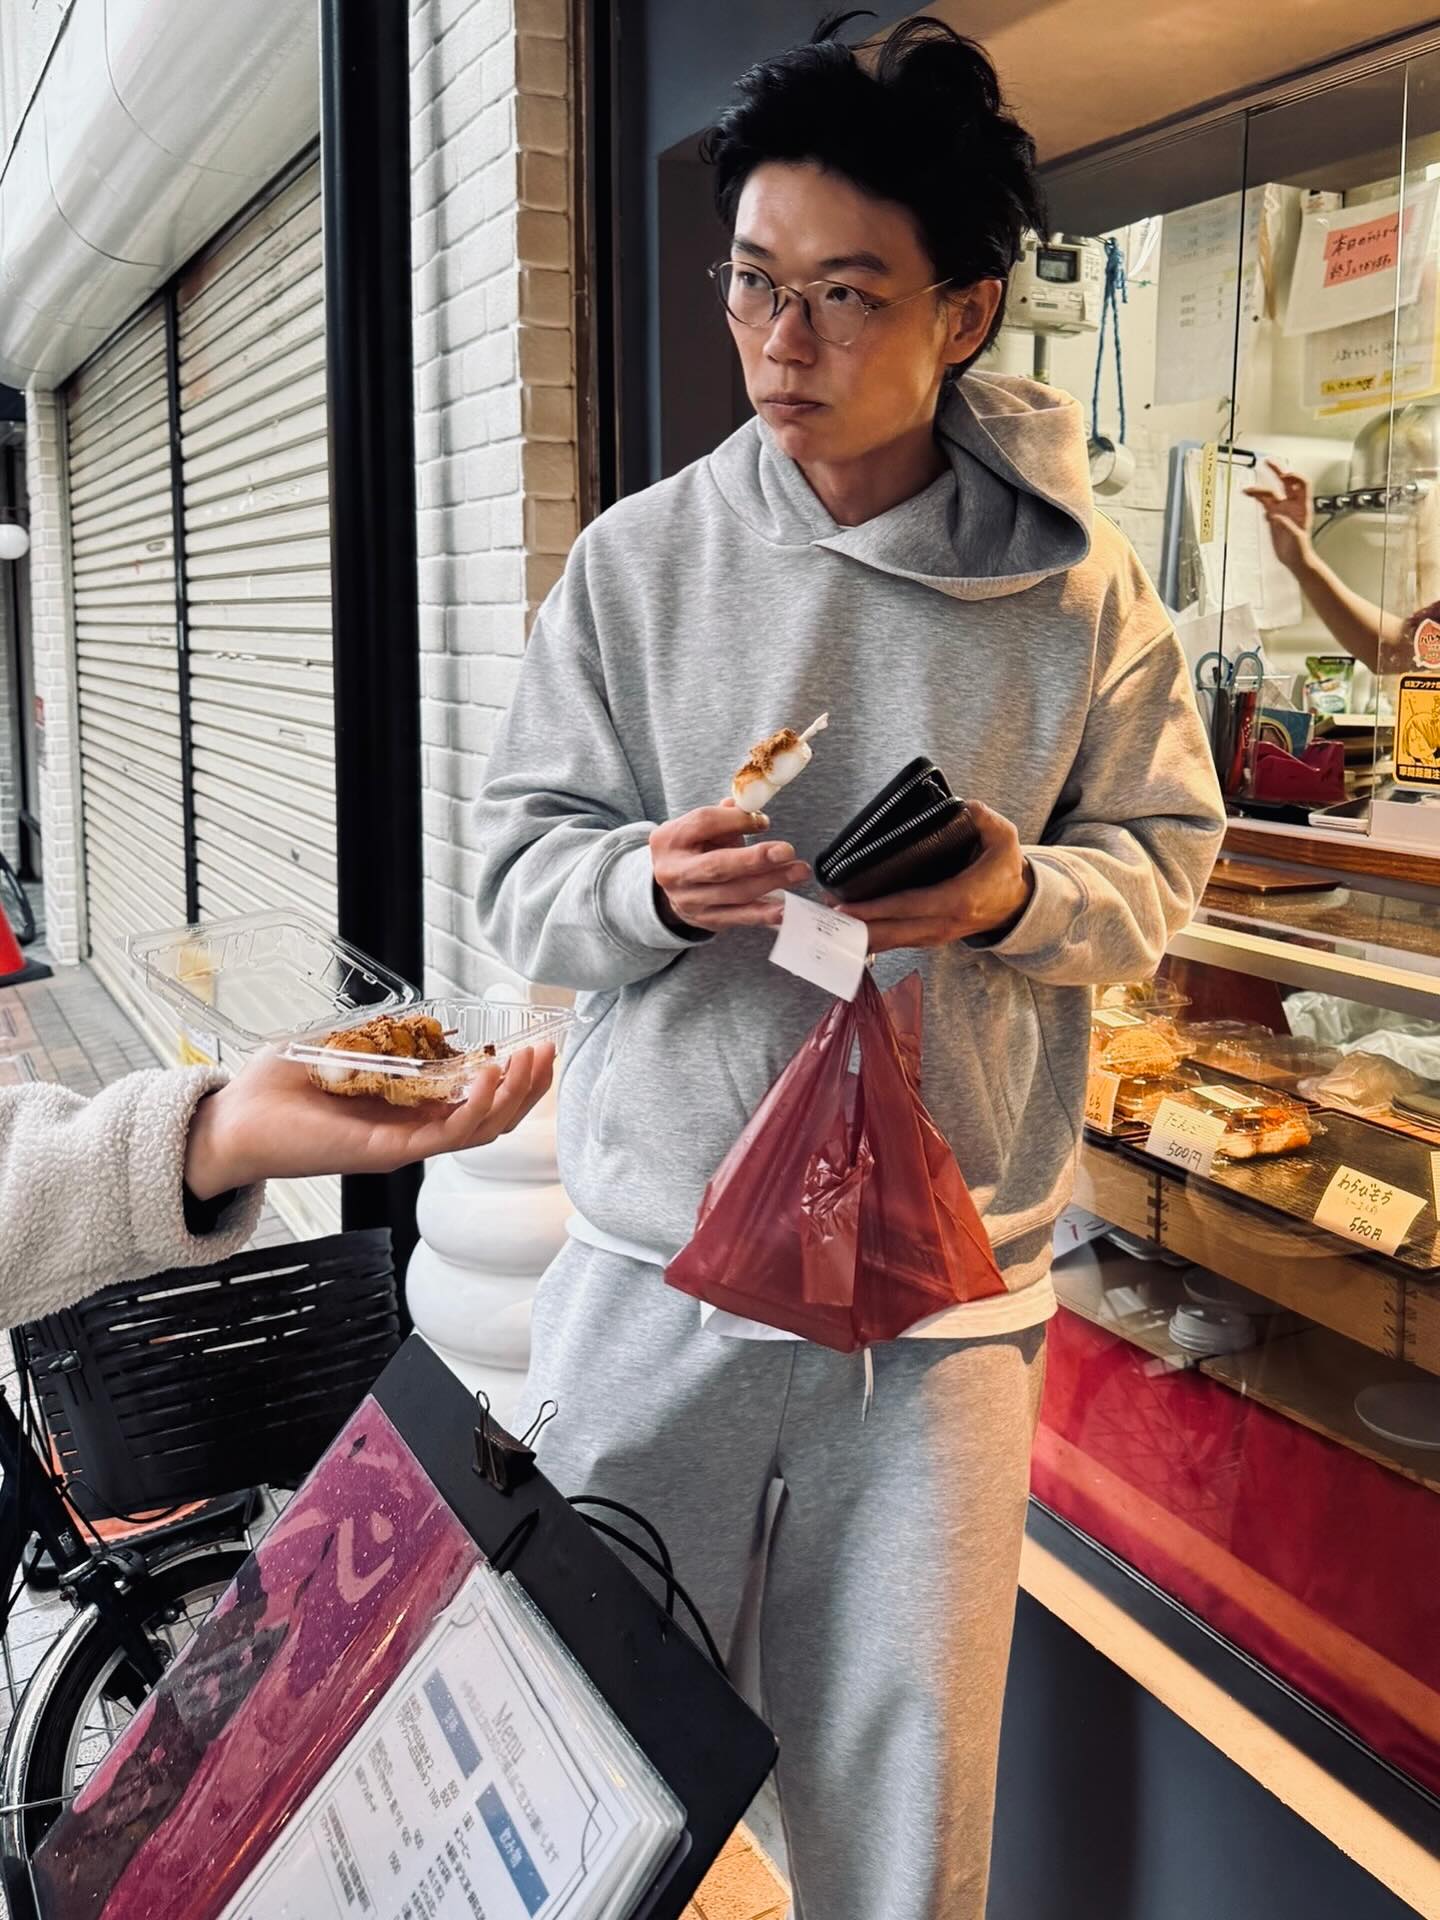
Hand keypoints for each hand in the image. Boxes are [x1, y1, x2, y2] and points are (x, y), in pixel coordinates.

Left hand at [184, 1043, 555, 1200]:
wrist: (232, 1121)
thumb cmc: (274, 1090)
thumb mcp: (337, 1047)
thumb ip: (376, 1034)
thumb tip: (409, 1013)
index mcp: (405, 1108)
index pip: (473, 1101)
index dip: (510, 1078)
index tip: (533, 1045)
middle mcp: (410, 1130)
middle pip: (490, 1119)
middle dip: (527, 1088)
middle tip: (549, 1053)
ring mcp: (401, 1143)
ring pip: (479, 1130)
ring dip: (513, 1097)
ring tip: (531, 1061)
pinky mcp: (385, 1152)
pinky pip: (446, 1136)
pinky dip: (476, 1107)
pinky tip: (491, 1075)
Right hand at [651, 802, 810, 933]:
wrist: (670, 882)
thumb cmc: (691, 847)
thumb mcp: (698, 827)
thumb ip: (726, 816)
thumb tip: (755, 814)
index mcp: (670, 839)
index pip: (704, 823)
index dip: (737, 820)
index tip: (764, 821)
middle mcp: (675, 872)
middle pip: (718, 866)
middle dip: (756, 859)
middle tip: (787, 851)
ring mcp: (689, 900)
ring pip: (734, 893)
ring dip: (770, 883)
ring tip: (798, 872)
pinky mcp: (705, 920)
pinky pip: (739, 917)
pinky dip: (763, 913)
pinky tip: (785, 907)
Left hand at [834, 802, 1032, 953]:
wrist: (1019, 904)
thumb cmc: (1006, 869)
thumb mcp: (1003, 837)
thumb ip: (982, 818)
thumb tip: (961, 807)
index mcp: (959, 898)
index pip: (910, 905)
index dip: (876, 908)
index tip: (846, 907)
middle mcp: (945, 923)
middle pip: (894, 931)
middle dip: (857, 926)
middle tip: (825, 917)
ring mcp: (937, 935)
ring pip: (893, 942)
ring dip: (860, 935)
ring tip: (828, 925)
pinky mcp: (931, 938)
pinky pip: (898, 942)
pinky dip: (874, 939)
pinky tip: (850, 933)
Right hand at [1245, 461, 1313, 573]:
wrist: (1295, 560)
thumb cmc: (1300, 550)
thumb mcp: (1296, 538)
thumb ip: (1286, 526)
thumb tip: (1275, 515)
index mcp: (1302, 507)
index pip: (1302, 484)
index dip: (1294, 477)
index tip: (1284, 475)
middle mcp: (1293, 505)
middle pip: (1285, 482)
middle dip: (1277, 471)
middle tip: (1267, 463)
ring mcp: (1282, 510)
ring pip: (1271, 493)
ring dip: (1260, 489)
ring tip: (1247, 489)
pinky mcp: (1273, 517)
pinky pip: (1264, 504)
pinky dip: (1258, 500)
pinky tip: (1252, 499)